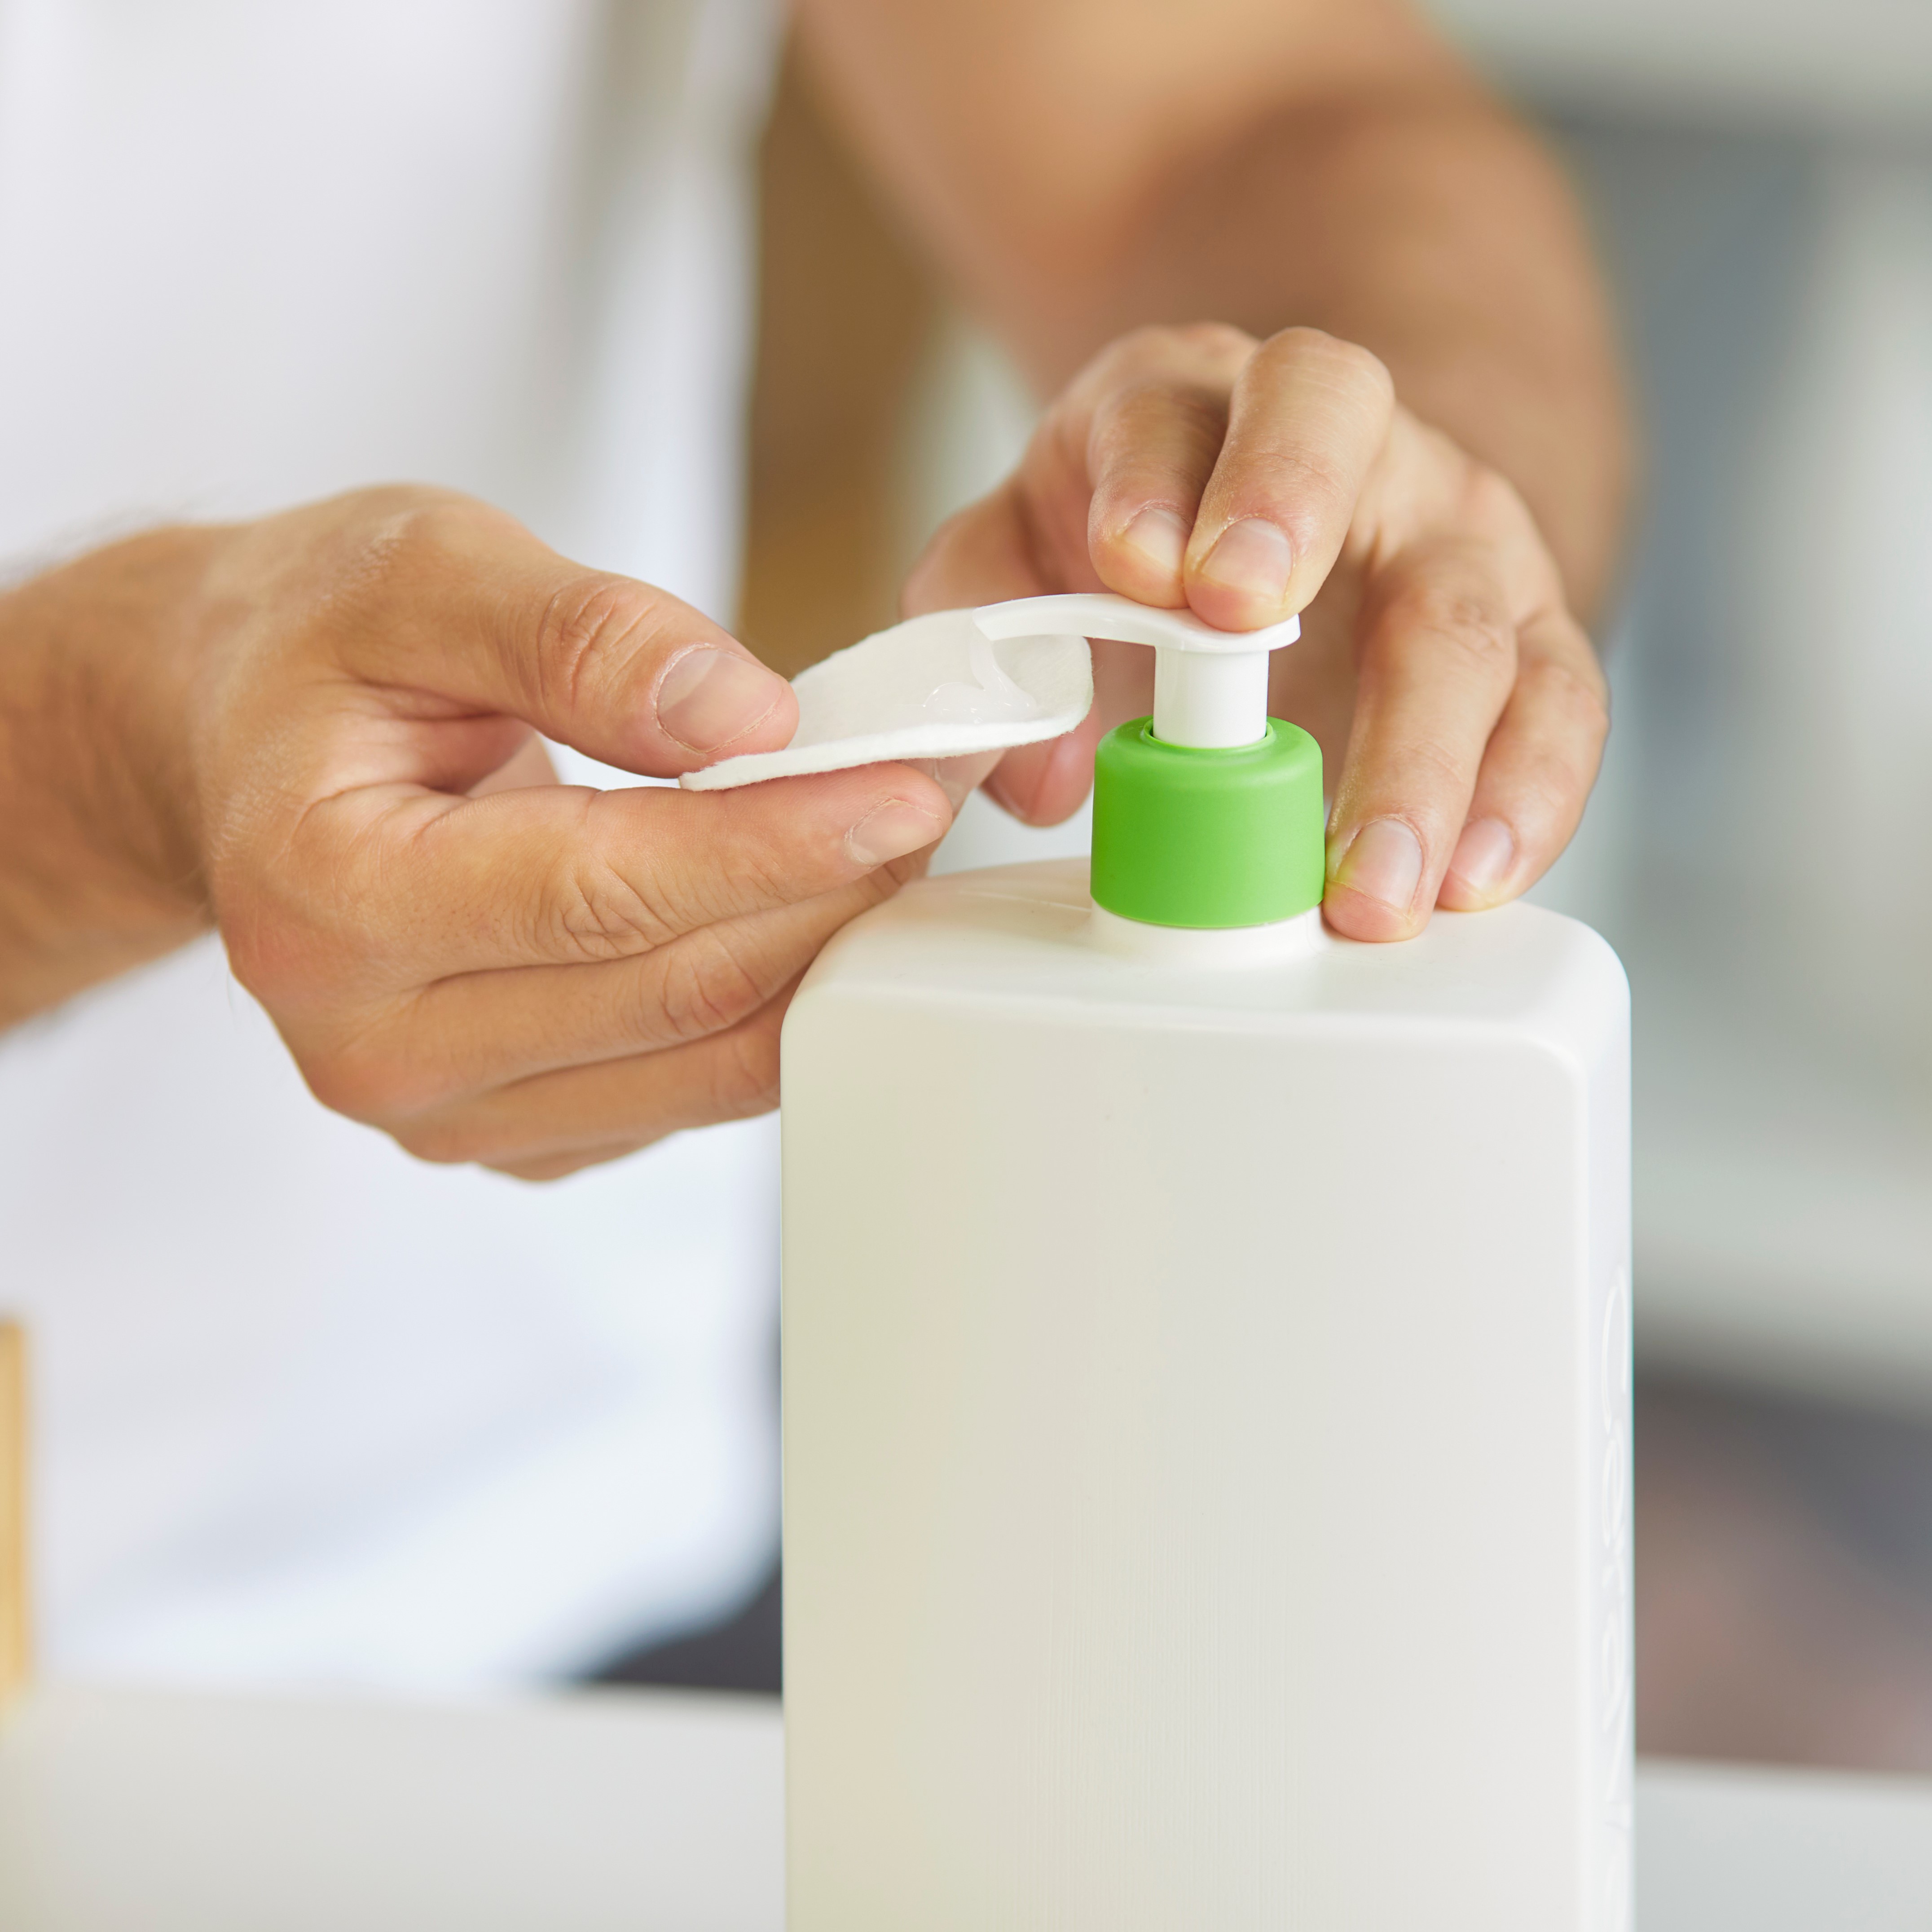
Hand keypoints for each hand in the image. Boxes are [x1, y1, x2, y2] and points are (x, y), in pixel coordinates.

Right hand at [0, 488, 952, 1175]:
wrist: (234, 747)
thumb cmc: (318, 649)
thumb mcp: (422, 572)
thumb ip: (582, 636)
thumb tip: (748, 716)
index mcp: (327, 898)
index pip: (603, 891)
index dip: (778, 841)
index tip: (910, 785)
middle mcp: (372, 1042)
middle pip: (670, 992)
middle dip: (826, 893)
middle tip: (934, 795)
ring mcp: (442, 1111)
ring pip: (698, 1065)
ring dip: (821, 960)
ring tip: (894, 847)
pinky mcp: (510, 1134)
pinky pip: (683, 1092)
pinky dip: (769, 1007)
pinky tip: (808, 915)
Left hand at [905, 325, 1609, 939]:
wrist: (1292, 541)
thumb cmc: (1144, 550)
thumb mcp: (1023, 553)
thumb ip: (986, 620)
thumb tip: (1042, 775)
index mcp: (1207, 404)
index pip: (1196, 402)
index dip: (1166, 475)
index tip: (1137, 565)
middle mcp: (1357, 447)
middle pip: (1349, 450)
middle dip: (1296, 536)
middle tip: (1241, 636)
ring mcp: (1459, 544)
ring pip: (1469, 619)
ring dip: (1425, 758)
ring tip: (1372, 882)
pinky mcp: (1531, 640)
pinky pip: (1559, 708)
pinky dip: (1524, 799)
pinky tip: (1472, 879)